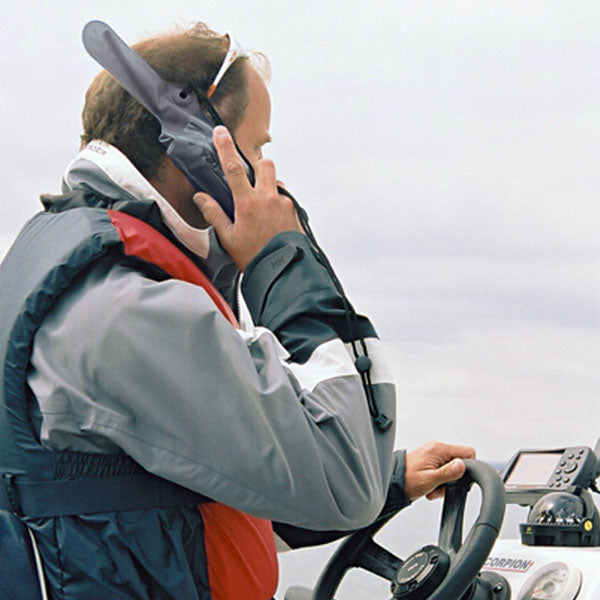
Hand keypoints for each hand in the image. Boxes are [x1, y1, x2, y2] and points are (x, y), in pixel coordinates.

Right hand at [193, 126, 301, 270]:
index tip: (220, 132)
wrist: (282, 271)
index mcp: (247, 203)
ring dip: (268, 185)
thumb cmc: (254, 257)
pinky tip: (272, 218)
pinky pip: (285, 197)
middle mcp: (268, 198)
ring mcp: (284, 203)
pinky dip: (277, 201)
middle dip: (257, 165)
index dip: (225, 147)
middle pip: (264, 164)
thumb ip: (214, 214)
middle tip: (250, 178)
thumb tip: (201, 197)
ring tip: (261, 206)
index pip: (233, 168)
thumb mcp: (228, 238)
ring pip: (276, 180)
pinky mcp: (295, 210)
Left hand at [405, 442, 475, 500]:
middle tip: (441, 486)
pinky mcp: (429, 462)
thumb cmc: (407, 480)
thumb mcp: (430, 479)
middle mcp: (436, 449)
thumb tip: (462, 465)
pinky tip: (429, 487)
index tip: (458, 479)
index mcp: (438, 449)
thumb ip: (448, 472)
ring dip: (444, 483)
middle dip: (453, 478)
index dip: (468, 467)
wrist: (392, 482)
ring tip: (432, 488)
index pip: (467, 452)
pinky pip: (442, 472)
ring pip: (450, 470)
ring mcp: (433, 455)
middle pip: (459, 463)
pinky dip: (438, 482)